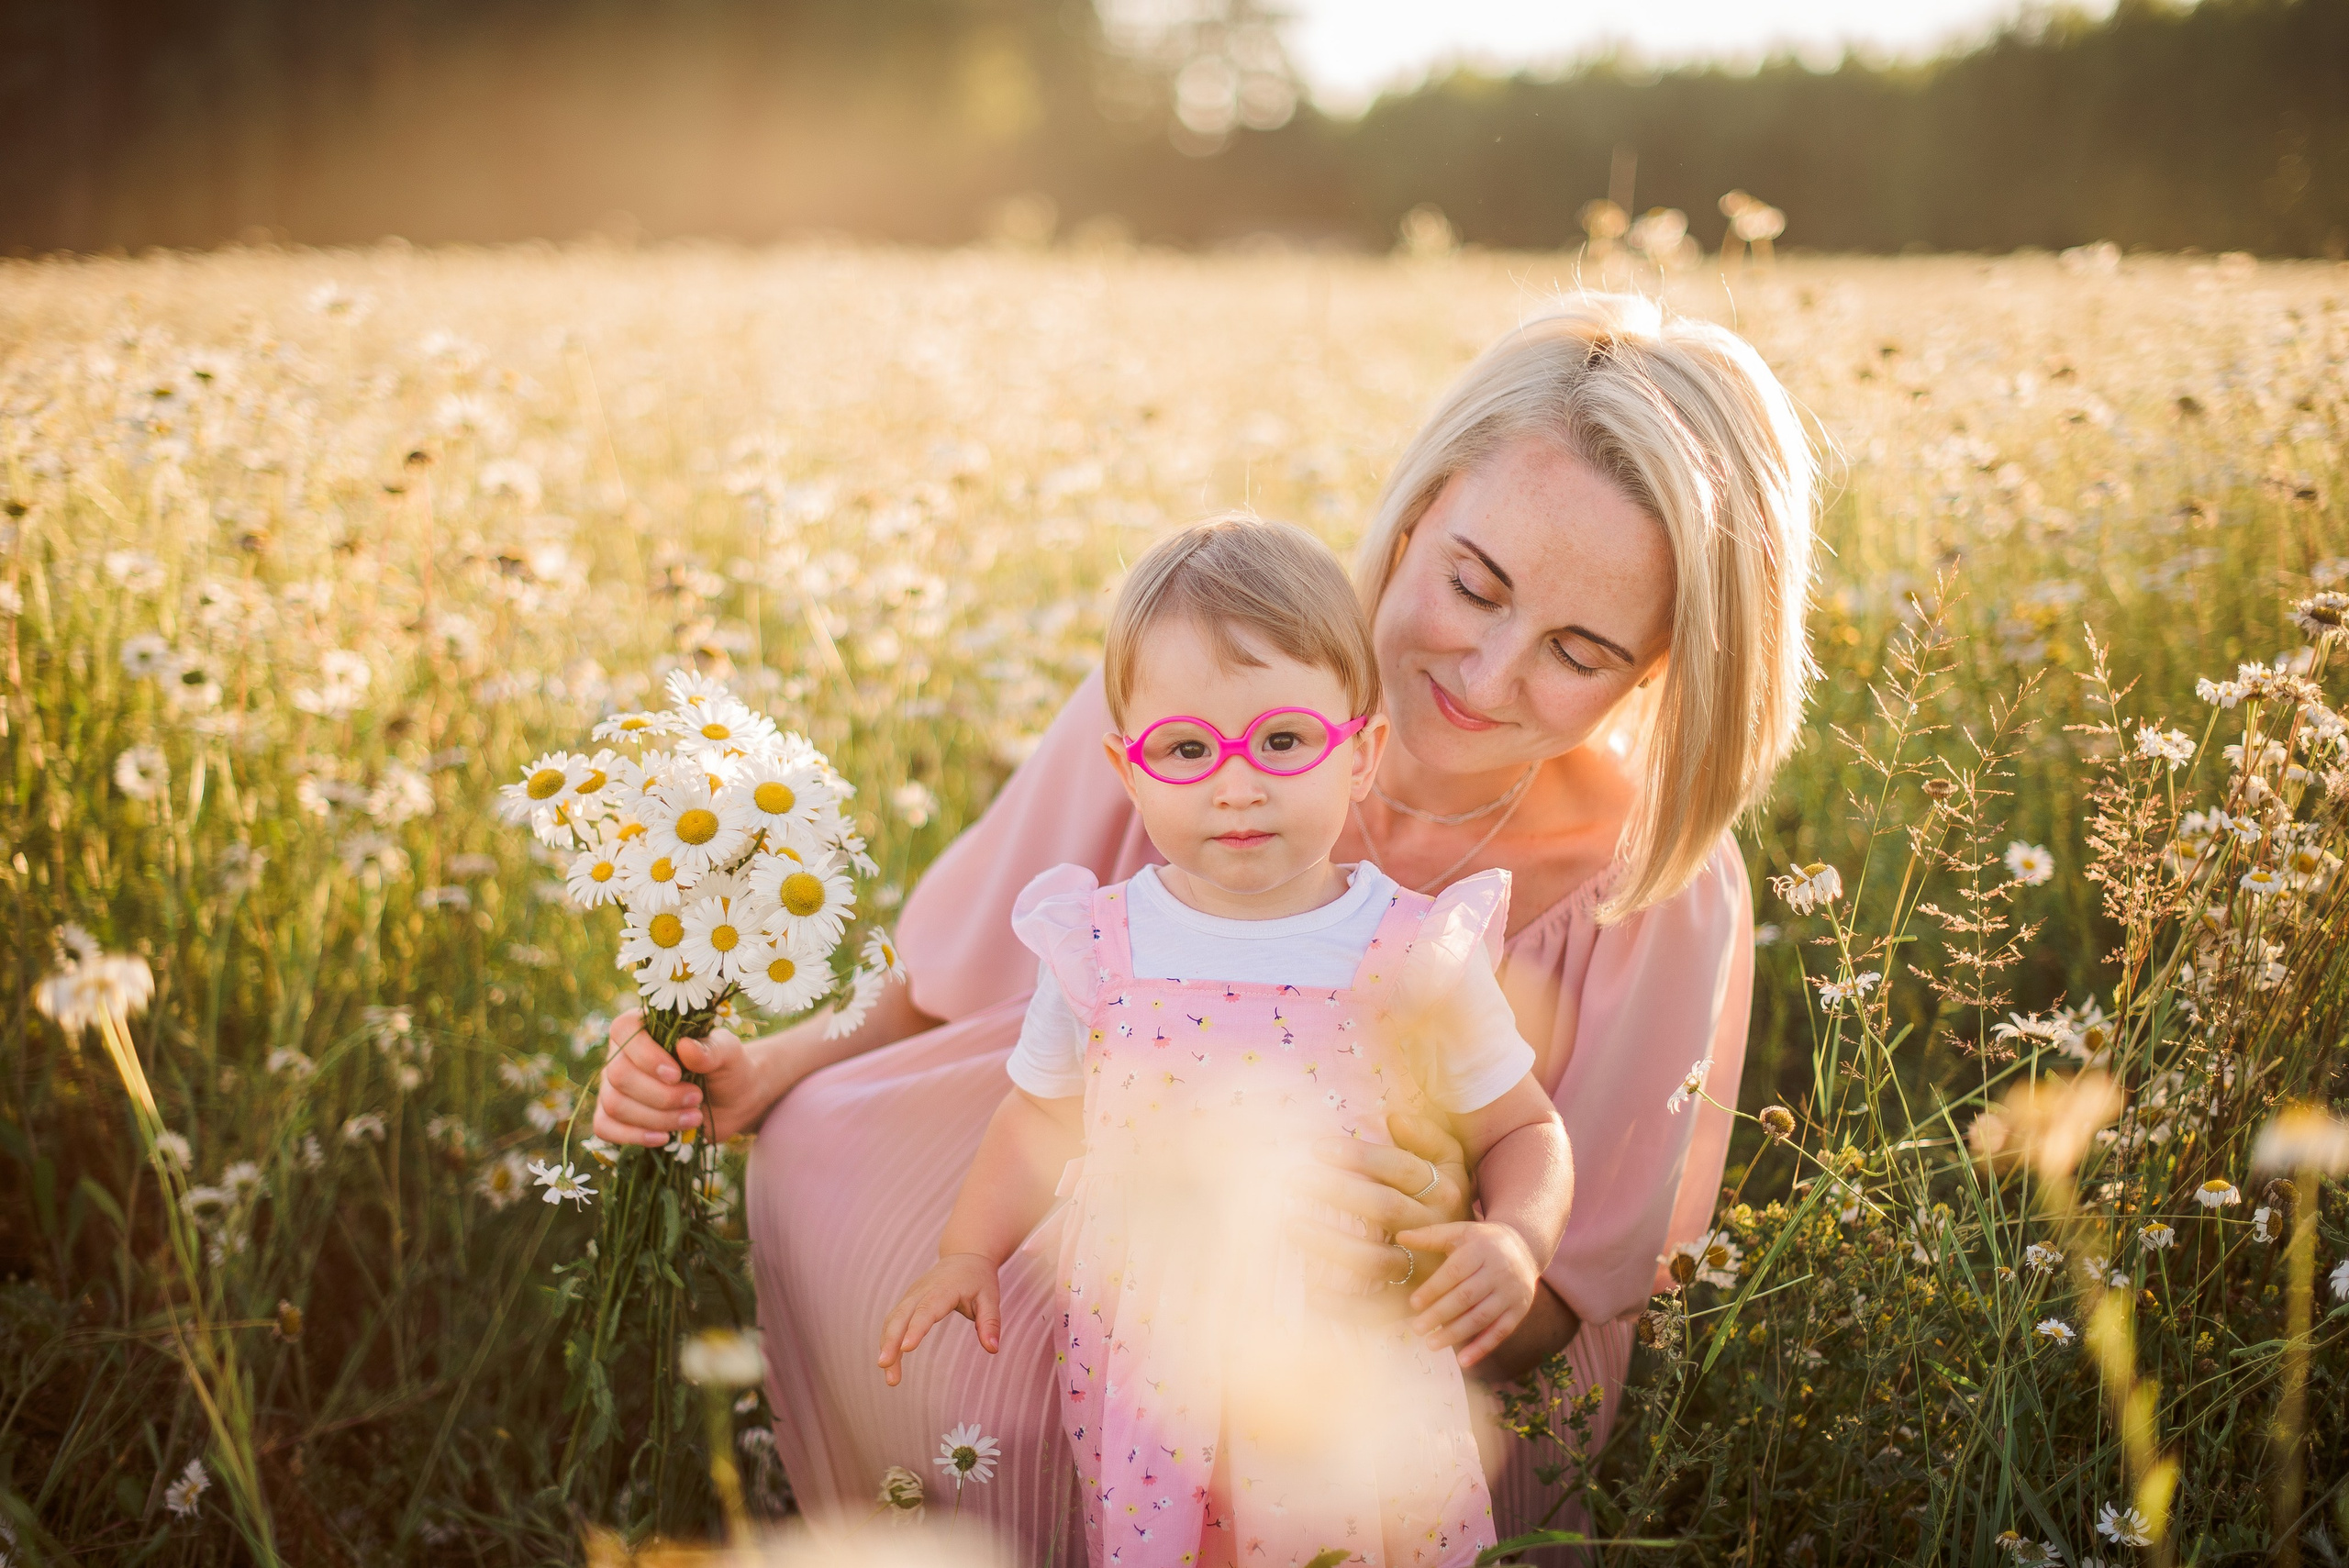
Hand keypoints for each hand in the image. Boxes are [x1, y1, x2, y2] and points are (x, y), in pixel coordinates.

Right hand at [593, 1009, 764, 1145]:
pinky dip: (633, 1136)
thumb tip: (684, 1047)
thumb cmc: (726, 1068)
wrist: (733, 1101)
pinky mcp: (615, 1116)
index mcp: (645, 1027)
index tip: (677, 1074)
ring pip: (614, 1104)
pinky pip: (605, 1127)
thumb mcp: (728, 1054)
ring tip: (693, 1118)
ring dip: (656, 1118)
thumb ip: (711, 1049)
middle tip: (696, 1099)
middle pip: (618, 1075)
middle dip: (660, 1095)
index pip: (624, 1030)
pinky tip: (663, 1137)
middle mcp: (622, 1054)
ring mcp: (615, 1086)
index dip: (645, 1055)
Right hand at [876, 1252, 1001, 1386]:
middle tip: (884, 1367)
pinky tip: (889, 1363)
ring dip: (886, 1347)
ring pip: (892, 1320)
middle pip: (900, 1316)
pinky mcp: (906, 1301)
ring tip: (890, 1378)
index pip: (927, 1309)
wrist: (964, 1256)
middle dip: (890, 1342)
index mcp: (944, 1289)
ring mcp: (911, 1295)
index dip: (916, 1328)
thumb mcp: (991, 1297)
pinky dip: (887, 1341)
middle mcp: (921, 1291)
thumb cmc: (978, 1279)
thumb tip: (993, 1350)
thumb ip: (990, 1323)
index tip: (906, 1348)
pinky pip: (891, 1322)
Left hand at [1288, 1111, 1471, 1295]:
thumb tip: (1394, 1117)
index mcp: (1444, 1191)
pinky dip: (1343, 1304)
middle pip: (1383, 1208)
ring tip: (1292, 1226)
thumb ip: (1427, 1136)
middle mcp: (1434, 1230)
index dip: (1359, 1155)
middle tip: (1294, 1179)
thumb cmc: (1448, 1202)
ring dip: (1331, 1244)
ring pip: (1374, 1259)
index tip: (1318, 1148)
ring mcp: (1423, 1271)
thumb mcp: (1452, 1164)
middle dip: (1337, 1191)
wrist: (1482, 1265)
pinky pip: (1375, 1308)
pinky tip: (1311, 1289)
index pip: (1399, 1168)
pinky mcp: (1410, 1303)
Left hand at [1395, 1219, 1541, 1368]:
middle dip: (1440, 1314)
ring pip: (1481, 1317)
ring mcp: (1511, 1292)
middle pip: (1466, 1297)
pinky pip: (1500, 1331)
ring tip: (1431, 1344)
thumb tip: (1400, 1235)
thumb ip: (1430, 1236)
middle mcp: (1499, 1271)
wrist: (1524, 1247)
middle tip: (1417, 1328)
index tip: (1414, 1304)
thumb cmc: (1481, 1242)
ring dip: (1456, 1334)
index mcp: (1481, 1249)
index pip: (1454, 1272)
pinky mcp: (1519, 1310)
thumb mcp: (1459, 1232)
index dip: (1433, 1289)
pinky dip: (1482, 1348)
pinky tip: (1463, 1360)